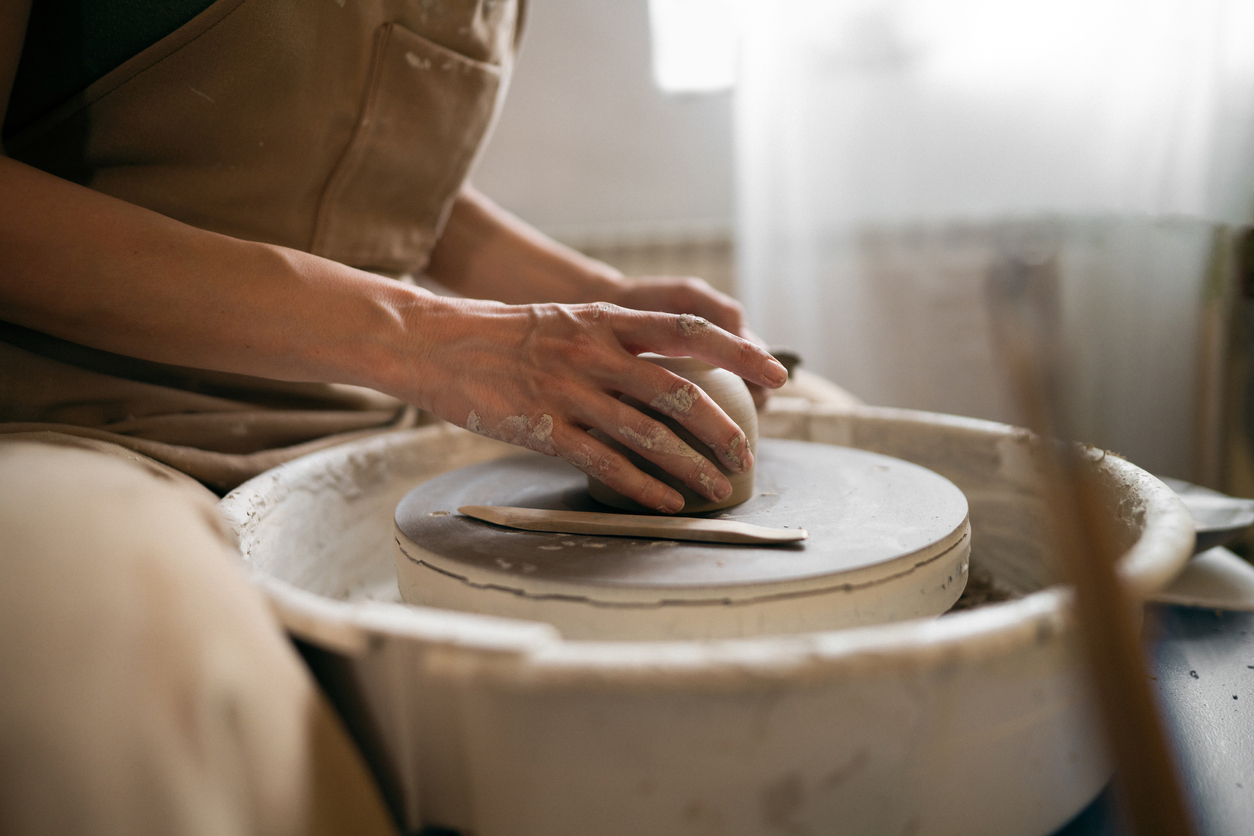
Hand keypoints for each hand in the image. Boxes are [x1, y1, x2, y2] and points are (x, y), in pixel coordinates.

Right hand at [409, 297, 788, 512]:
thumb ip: (616, 339)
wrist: (436, 343)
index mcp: (607, 318)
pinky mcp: (543, 428)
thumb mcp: (568, 320)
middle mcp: (595, 352)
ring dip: (691, 466)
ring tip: (718, 488)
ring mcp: (569, 391)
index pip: (690, 331)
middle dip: (723, 429)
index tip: (777, 374)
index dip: (740, 351)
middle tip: (747, 454)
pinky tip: (668, 503)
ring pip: (649, 434)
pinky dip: (643, 486)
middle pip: (680, 391)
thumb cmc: (504, 335)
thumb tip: (666, 367)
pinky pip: (605, 463)